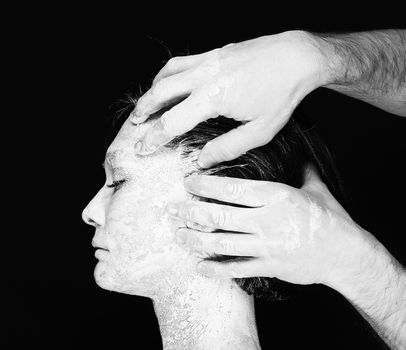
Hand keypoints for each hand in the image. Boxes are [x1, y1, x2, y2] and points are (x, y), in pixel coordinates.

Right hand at [131, 31, 327, 166]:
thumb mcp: (259, 131)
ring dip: (151, 91)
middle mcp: (205, 75)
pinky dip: (167, 74)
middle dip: (143, 111)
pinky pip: (181, 61)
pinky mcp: (214, 53)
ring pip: (167, 73)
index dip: (154, 137)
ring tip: (145, 106)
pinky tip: (168, 84)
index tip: (143, 148)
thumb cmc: (282, 94)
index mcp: (214, 97)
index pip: (172, 121)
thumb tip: (202, 160)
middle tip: (135, 127)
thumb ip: (227, 147)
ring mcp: (208, 60)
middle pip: (160, 92)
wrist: (297, 58)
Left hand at [166, 168, 368, 285]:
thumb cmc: (331, 219)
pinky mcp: (269, 266)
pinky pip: (237, 269)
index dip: (206, 186)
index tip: (188, 182)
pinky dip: (216, 269)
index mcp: (276, 197)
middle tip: (172, 209)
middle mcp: (267, 221)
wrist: (345, 254)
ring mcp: (266, 246)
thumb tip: (298, 151)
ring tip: (178, 234)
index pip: (233, 189)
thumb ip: (301, 169)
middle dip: (191, 212)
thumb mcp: (316, 189)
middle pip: (220, 216)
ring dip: (196, 239)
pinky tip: (198, 266)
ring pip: (222, 243)